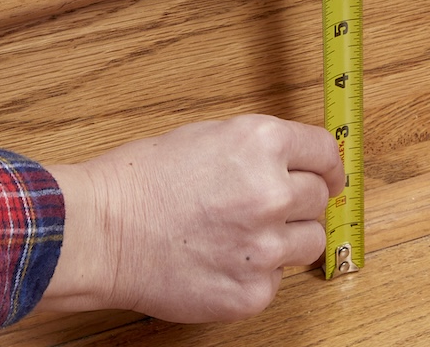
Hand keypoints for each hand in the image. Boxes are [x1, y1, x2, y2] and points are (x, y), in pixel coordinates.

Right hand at [38, 115, 344, 321]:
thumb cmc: (140, 182)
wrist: (100, 233)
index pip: (325, 152)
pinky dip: (257, 273)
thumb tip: (296, 163)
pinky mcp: (253, 291)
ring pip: (310, 242)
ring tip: (243, 236)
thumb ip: (258, 150)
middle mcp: (271, 192)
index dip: (328, 166)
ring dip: (286, 239)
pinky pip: (277, 280)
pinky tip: (221, 260)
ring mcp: (265, 246)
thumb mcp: (207, 137)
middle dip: (299, 201)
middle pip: (319, 198)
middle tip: (267, 207)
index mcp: (261, 143)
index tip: (329, 175)